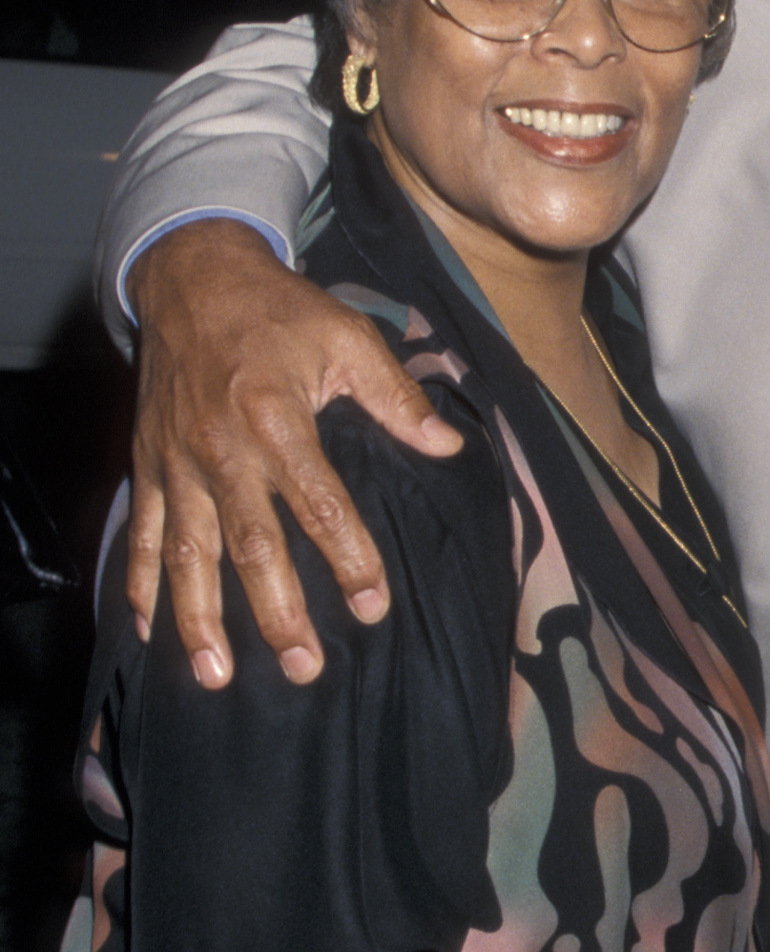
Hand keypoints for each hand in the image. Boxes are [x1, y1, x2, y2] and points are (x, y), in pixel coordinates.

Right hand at [129, 219, 458, 687]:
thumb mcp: (347, 337)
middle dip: (276, 611)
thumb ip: (396, 398)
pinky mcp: (150, 464)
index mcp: (279, 421)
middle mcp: (223, 449)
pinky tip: (146, 630)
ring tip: (217, 676)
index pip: (319, 504)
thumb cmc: (278, 311)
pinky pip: (143, 532)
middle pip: (251, 545)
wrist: (190, 275)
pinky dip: (140, 582)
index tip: (372, 606)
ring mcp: (180, 462)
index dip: (348, 558)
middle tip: (304, 666)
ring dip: (200, 618)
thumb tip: (447, 445)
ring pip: (189, 553)